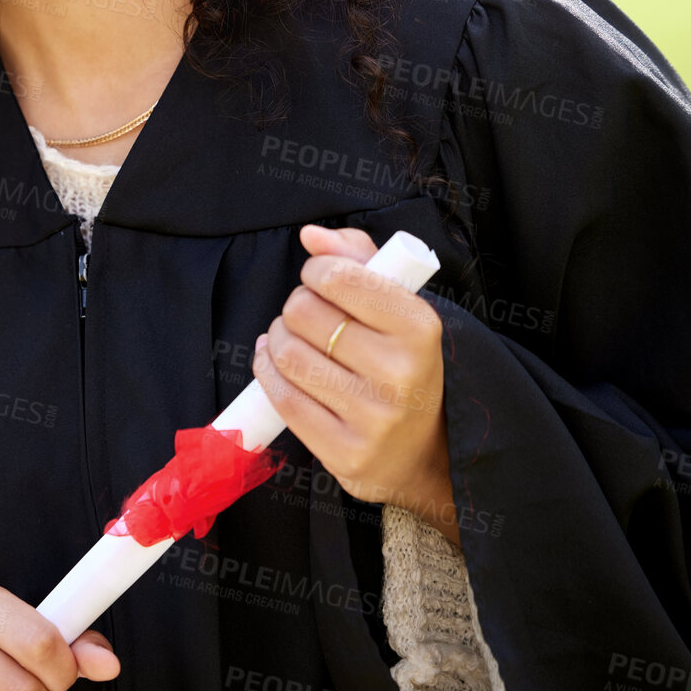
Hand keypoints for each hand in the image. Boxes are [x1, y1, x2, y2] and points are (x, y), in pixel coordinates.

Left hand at [252, 224, 459, 545]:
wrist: (423, 450)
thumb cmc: (401, 362)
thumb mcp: (397, 306)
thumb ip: (358, 258)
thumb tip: (311, 236)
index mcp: (419, 328)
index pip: (340, 278)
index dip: (316, 271)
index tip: (318, 278)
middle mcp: (400, 374)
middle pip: (306, 314)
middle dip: (296, 305)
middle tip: (306, 313)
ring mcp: (374, 419)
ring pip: (289, 355)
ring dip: (277, 338)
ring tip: (290, 338)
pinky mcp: (347, 453)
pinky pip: (285, 399)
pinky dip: (267, 373)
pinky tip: (273, 363)